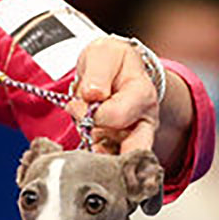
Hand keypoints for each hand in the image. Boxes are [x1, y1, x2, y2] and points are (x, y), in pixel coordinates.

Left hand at [68, 37, 159, 155]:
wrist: (113, 68)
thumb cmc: (111, 61)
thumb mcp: (103, 54)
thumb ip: (98, 73)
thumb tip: (92, 95)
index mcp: (142, 95)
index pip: (117, 115)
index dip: (91, 114)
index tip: (74, 105)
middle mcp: (144, 121)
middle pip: (135, 151)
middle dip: (109, 159)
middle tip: (86, 151)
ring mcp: (133, 137)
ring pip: (121, 163)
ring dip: (98, 162)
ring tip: (83, 152)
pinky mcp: (119, 148)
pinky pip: (109, 164)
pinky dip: (95, 164)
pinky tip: (84, 158)